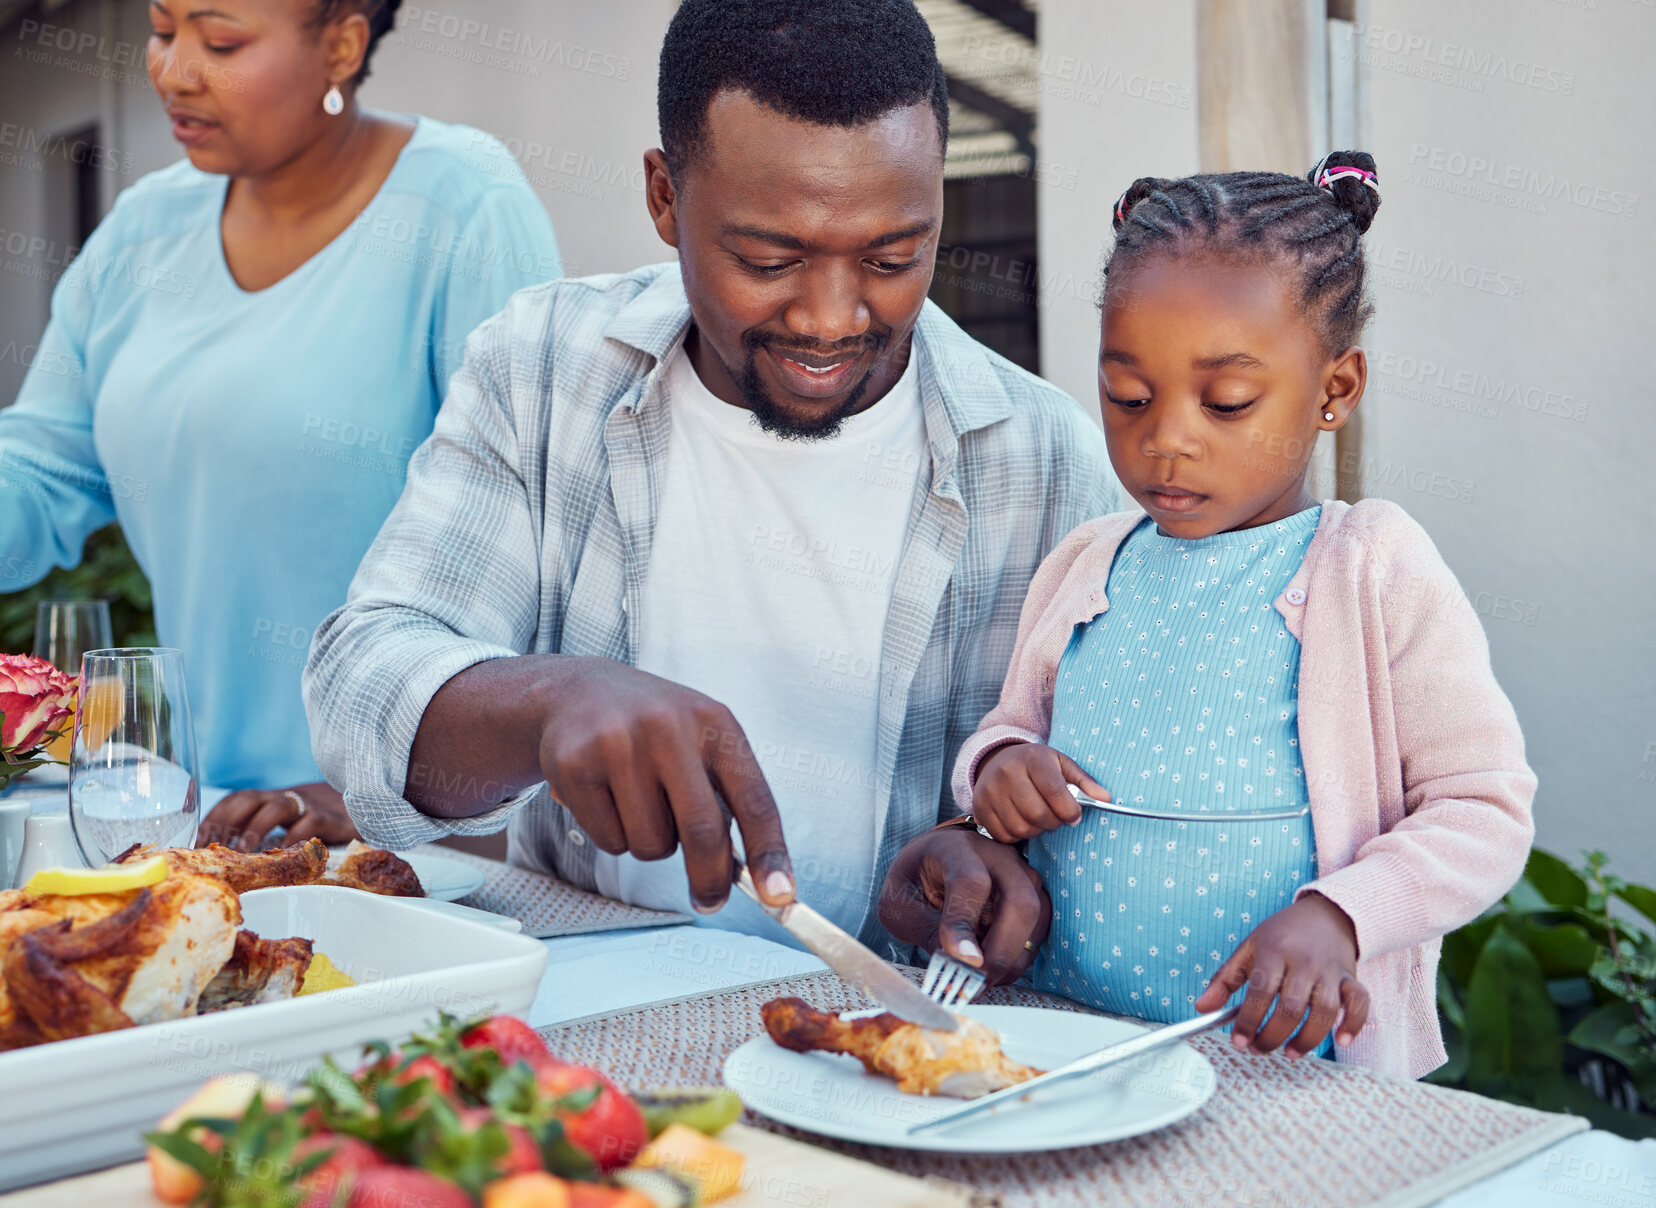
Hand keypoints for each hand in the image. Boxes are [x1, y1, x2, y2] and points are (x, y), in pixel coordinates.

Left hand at [197, 782, 356, 850]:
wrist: (358, 807)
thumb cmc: (310, 821)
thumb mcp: (283, 822)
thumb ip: (257, 832)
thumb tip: (220, 860)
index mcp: (268, 799)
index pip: (234, 800)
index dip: (213, 816)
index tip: (196, 840)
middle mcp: (283, 798)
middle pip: (249, 798)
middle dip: (226, 819)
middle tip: (210, 845)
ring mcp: (307, 806)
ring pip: (276, 807)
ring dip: (255, 828)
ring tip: (241, 850)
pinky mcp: (328, 818)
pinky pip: (308, 824)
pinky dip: (292, 838)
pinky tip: (282, 854)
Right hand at [536, 658, 792, 913]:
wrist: (578, 691)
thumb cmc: (654, 728)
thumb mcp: (700, 740)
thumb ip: (726, 798)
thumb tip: (747, 875)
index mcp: (713, 721)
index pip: (754, 798)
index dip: (770, 852)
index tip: (780, 897)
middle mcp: (668, 727)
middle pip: (703, 831)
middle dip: (710, 878)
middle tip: (709, 900)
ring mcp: (618, 744)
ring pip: (651, 845)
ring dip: (651, 843)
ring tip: (638, 802)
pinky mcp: (574, 765)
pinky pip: (610, 841)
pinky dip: (612, 836)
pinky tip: (606, 796)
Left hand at [877, 827, 1050, 985]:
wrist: (937, 858)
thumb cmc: (916, 881)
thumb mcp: (900, 904)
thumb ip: (925, 930)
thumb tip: (960, 965)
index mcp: (956, 849)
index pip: (970, 883)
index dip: (966, 924)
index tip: (961, 960)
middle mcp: (997, 856)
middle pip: (1020, 902)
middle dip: (1001, 952)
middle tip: (975, 982)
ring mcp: (1022, 874)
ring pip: (1035, 922)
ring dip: (1011, 960)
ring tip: (978, 979)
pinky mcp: (1035, 895)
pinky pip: (1038, 932)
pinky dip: (1017, 958)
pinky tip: (990, 968)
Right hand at [973, 742, 1109, 842]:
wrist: (996, 761)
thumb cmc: (1036, 765)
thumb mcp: (1061, 764)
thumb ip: (1084, 782)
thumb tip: (1106, 799)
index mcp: (1031, 758)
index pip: (1054, 791)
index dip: (1069, 810)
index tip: (1075, 816)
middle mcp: (1006, 772)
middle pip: (1037, 814)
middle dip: (1054, 822)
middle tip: (1056, 817)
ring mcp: (990, 791)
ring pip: (1022, 828)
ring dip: (1036, 830)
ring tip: (1038, 817)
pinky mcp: (980, 808)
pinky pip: (1004, 836)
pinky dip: (1017, 835)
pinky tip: (1021, 821)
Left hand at [1194, 892, 1369, 1058]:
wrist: (1325, 914)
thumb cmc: (1282, 934)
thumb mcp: (1249, 947)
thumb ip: (1225, 979)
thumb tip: (1201, 1008)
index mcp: (1274, 951)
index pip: (1260, 992)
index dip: (1248, 1021)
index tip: (1239, 1041)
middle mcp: (1304, 961)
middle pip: (1291, 1007)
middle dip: (1273, 1035)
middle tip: (1259, 1049)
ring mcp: (1330, 970)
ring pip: (1325, 1010)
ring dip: (1308, 1038)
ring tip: (1290, 1053)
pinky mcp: (1351, 977)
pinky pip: (1360, 1003)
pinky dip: (1353, 1023)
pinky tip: (1341, 1040)